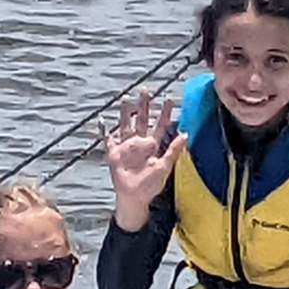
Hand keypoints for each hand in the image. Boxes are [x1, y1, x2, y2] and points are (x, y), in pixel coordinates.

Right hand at [105, 89, 186, 230]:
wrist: (134, 197)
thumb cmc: (150, 185)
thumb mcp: (165, 166)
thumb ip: (174, 150)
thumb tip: (185, 134)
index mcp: (152, 145)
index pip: (160, 126)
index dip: (164, 113)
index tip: (168, 100)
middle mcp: (139, 143)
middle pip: (141, 120)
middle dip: (143, 106)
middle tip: (146, 92)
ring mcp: (126, 146)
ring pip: (125, 124)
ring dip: (125, 113)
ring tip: (126, 99)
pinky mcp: (114, 153)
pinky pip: (108, 139)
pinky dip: (104, 130)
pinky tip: (102, 120)